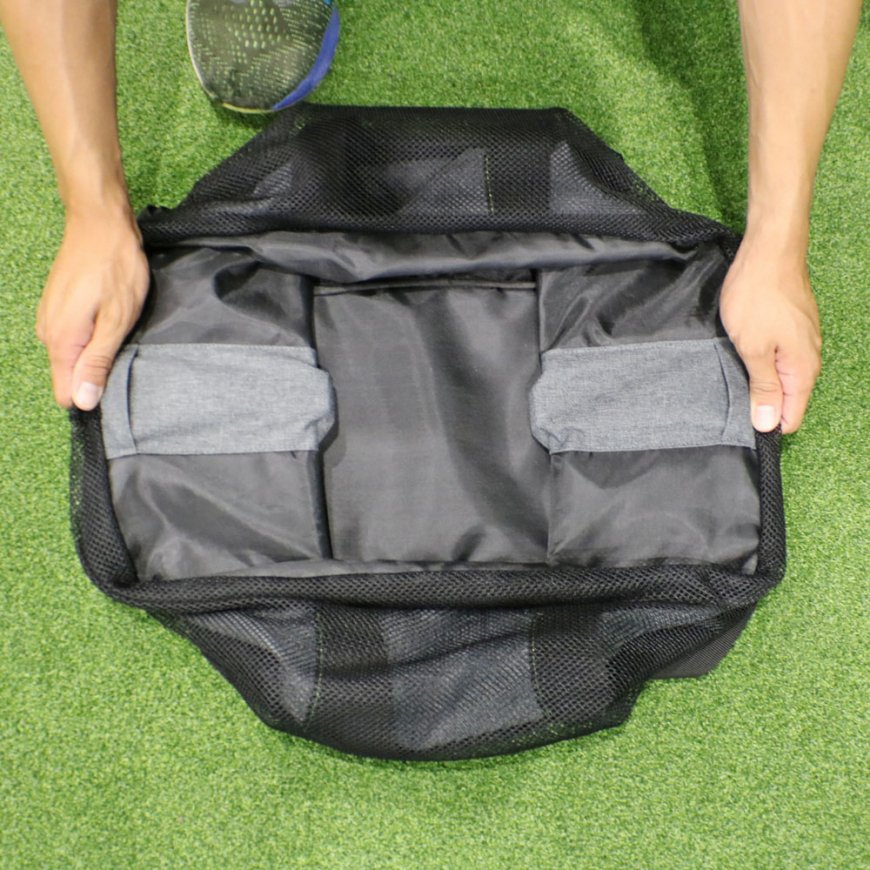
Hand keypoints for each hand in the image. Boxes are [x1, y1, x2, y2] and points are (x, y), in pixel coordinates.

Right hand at [36, 208, 149, 409]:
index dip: (92, 394)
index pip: (66, 394)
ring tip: (118, 327)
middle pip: (70, 376)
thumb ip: (98, 362)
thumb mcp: (116, 321)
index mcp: (61, 341)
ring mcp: (50, 319)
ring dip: (97, 350)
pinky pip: (74, 338)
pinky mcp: (57, 309)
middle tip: (123, 345)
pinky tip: (109, 317)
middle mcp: (48, 334)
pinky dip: (93, 334)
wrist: (100, 224)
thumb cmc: (115, 268)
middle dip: (98, 371)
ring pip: (73, 356)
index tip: (115, 379)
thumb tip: (84, 401)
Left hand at [719, 231, 820, 433]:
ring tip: (734, 378)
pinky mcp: (793, 326)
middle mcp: (809, 358)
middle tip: (730, 401)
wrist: (769, 250)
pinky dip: (763, 363)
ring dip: (760, 382)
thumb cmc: (757, 297)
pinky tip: (743, 357)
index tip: (740, 424)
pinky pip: (779, 357)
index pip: (791, 416)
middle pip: (788, 398)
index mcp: (803, 369)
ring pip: (783, 377)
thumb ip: (763, 387)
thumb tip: (768, 424)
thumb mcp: (753, 348)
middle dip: (762, 405)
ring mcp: (803, 340)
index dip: (767, 424)